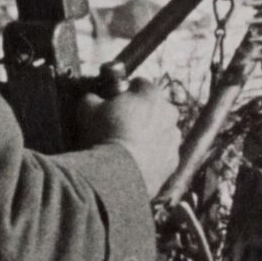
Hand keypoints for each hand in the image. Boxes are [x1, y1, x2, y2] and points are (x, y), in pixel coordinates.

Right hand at [77, 77, 179, 195]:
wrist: (118, 175)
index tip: (114, 101)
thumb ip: (92, 98)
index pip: (140, 84)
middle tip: (119, 124)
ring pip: (161, 131)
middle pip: (155, 107)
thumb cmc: (104, 136)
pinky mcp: (172, 162)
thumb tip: (92, 98)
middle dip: (140, 113)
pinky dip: (151, 156)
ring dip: (148, 135)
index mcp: (151, 94)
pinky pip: (162, 155)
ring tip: (126, 146)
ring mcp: (173, 139)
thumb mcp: (88, 109)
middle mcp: (169, 113)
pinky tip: (133, 162)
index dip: (125, 91)